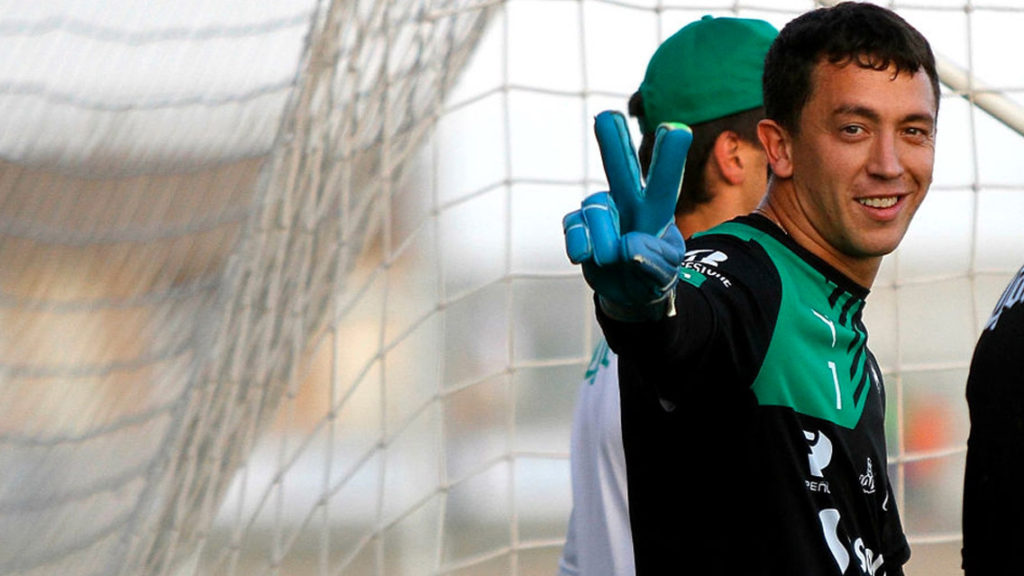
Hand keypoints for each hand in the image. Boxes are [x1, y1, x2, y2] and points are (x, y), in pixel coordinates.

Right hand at [563, 111, 691, 318]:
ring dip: (603, 239)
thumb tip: (625, 246)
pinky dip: (580, 244)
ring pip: (596, 208)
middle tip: (607, 115)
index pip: (665, 180)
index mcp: (657, 209)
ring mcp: (603, 212)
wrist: (630, 296)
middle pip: (620, 168)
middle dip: (614, 142)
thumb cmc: (655, 277)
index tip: (677, 129)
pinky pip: (574, 226)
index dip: (668, 155)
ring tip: (611, 259)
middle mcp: (628, 202)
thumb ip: (653, 262)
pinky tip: (586, 257)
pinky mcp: (580, 226)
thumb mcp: (666, 274)